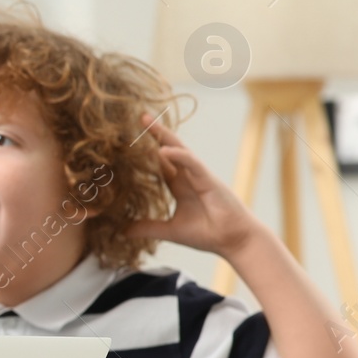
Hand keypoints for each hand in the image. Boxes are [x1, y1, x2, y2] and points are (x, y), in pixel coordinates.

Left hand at [125, 114, 261, 258]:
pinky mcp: (209, 180)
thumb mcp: (170, 231)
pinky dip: (179, 155)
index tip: (127, 141)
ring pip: (179, 149)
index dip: (145, 153)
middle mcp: (188, 177)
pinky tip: (163, 149)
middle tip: (139, 116)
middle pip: (167, 150)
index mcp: (180, 187)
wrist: (235, 241)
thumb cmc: (208, 234)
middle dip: (154, 134)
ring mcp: (198, 176)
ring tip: (146, 121)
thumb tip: (122, 231)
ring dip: (163, 135)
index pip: (159, 164)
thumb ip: (147, 228)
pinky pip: (192, 163)